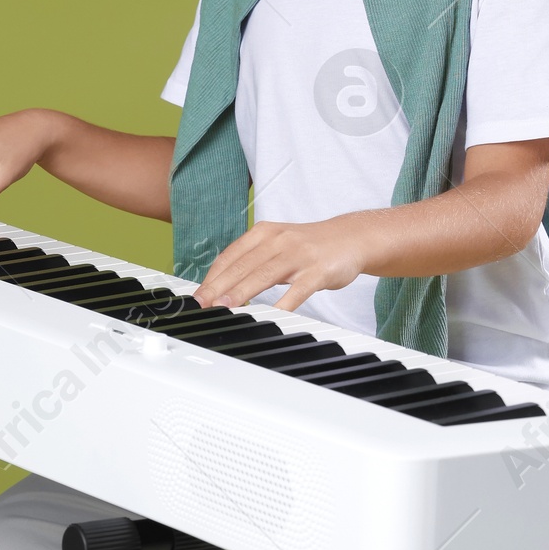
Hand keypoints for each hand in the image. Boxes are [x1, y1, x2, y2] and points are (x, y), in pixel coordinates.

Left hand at [196, 215, 375, 311]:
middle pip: (243, 266)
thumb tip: (221, 285)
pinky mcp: (318, 271)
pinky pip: (297, 290)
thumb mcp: (277, 244)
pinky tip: (270, 316)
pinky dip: (282, 304)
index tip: (197, 296)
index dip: (211, 277)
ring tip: (224, 308)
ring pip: (264, 275)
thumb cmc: (309, 245)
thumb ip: (252, 261)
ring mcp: (299, 255)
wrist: (351, 237)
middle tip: (202, 305)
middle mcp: (279, 241)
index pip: (231, 256)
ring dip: (241, 293)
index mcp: (264, 233)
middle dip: (218, 287)